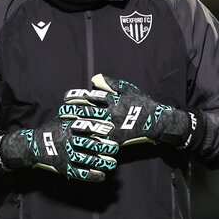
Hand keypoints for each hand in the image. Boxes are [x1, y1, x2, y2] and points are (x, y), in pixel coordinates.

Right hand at [0, 117, 117, 181]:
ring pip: (86, 160)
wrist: (34, 146)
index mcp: (67, 127)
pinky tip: (102, 175)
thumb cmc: (52, 129)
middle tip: (115, 147)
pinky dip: (92, 175)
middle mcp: (67, 141)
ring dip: (101, 162)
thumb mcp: (62, 117)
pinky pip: (80, 173)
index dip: (99, 127)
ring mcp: (65, 155)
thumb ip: (77, 112)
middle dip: (104, 146)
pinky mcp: (64, 168)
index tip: (111, 128)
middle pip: (89, 144)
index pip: (86, 126)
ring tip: (113, 162)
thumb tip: (94, 102)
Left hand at [59, 74, 202, 149]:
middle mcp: (113, 112)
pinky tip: (79, 139)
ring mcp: (114, 126)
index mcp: (114, 99)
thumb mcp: (128, 90)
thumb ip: (111, 84)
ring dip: (77, 125)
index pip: (91, 96)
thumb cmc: (142, 104)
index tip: (66, 97)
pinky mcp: (117, 139)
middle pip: (88, 111)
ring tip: (66, 124)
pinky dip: (89, 138)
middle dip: (73, 111)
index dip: (77, 96)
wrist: (157, 122)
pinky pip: (100, 139)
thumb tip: (94, 79)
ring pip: (91, 125)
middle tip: (61, 111)